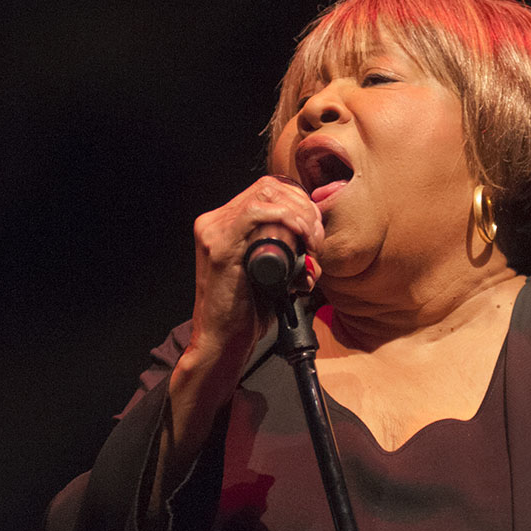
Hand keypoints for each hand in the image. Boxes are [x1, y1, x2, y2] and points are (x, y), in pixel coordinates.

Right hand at [180, 175, 324, 390]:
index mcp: (225, 223)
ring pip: (266, 196)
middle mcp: (215, 222)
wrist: (225, 342)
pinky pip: (255, 213)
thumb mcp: (273, 274)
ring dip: (299, 215)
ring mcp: (214, 232)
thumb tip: (314, 248)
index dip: (300, 203)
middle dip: (304, 209)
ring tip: (311, 244)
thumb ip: (288, 256)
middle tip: (317, 240)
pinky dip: (285, 218)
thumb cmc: (248, 312)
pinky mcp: (219, 247)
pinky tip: (300, 235)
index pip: (269, 191)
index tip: (316, 231)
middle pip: (270, 188)